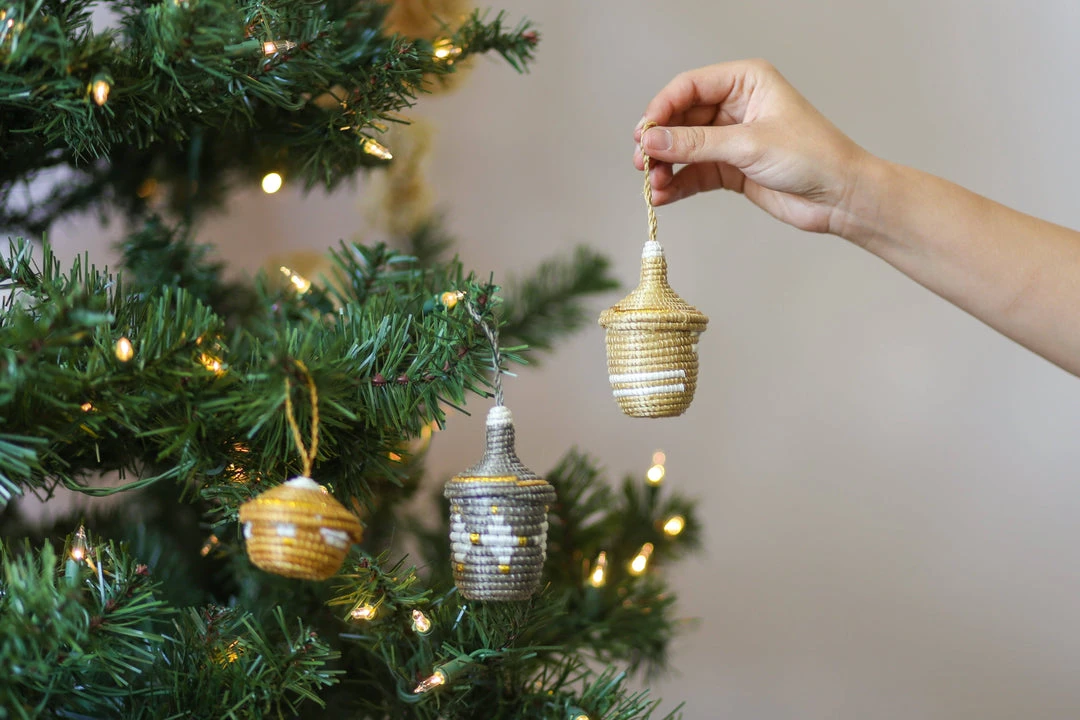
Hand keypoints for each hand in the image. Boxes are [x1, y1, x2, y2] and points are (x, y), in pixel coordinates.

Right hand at [633, 59, 868, 234]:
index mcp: (746, 81)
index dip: (662, 108)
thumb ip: (696, 144)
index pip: (689, 87)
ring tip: (653, 185)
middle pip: (681, 118)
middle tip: (642, 163)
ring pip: (684, 148)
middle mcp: (735, 106)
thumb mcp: (749, 145)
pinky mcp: (731, 168)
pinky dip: (678, 183)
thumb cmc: (812, 156)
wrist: (841, 197)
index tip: (645, 133)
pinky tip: (664, 196)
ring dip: (665, 166)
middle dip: (660, 142)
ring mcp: (731, 138)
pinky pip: (694, 172)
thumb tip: (652, 141)